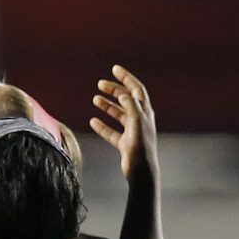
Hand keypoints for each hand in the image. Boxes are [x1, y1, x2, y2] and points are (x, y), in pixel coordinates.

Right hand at [90, 64, 157, 182]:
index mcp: (145, 112)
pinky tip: (93, 121)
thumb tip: (124, 94)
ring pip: (118, 114)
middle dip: (114, 90)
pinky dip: (102, 125)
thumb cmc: (140, 146)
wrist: (141, 170)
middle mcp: (140, 119)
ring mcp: (132, 131)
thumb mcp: (137, 122)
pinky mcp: (124, 143)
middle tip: (100, 84)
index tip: (114, 69)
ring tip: (95, 99)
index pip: (136, 89)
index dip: (126, 78)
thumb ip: (131, 106)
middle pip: (126, 99)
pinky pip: (111, 131)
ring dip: (107, 105)